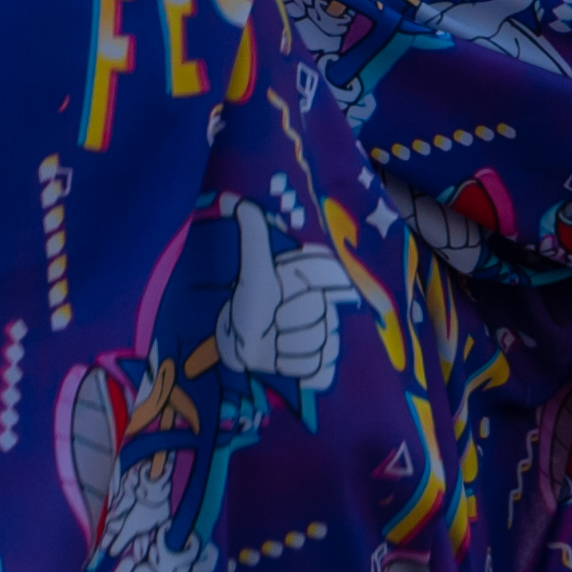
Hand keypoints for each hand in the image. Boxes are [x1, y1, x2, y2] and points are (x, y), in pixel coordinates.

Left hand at [216, 217, 355, 391]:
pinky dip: (291, 367)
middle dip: (285, 320)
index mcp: (313, 279)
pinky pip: (316, 368)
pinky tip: (279, 358)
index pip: (329, 275)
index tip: (282, 292)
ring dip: (283, 346)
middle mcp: (327, 306)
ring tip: (271, 340)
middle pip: (317, 314)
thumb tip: (242, 203)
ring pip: (315, 343)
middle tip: (270, 320)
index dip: (303, 285)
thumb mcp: (252, 273)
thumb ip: (253, 240)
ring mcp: (330, 337)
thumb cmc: (249, 303)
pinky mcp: (325, 366)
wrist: (241, 341)